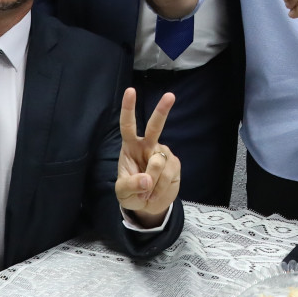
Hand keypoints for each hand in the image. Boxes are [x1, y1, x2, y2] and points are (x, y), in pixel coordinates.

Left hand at [115, 88, 180, 226]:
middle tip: (170, 96)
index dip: (129, 109)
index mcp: (131, 146)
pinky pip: (167, 175)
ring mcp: (163, 153)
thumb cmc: (132, 193)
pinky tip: (156, 192)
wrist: (149, 206)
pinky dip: (160, 188)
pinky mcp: (174, 164)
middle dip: (162, 110)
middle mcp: (148, 145)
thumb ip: (130, 186)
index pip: (128, 125)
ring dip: (151, 183)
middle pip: (155, 127)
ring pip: (157, 164)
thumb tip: (147, 179)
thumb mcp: (123, 193)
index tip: (130, 91)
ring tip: (147, 193)